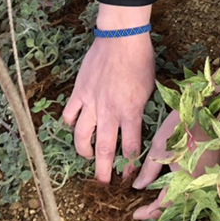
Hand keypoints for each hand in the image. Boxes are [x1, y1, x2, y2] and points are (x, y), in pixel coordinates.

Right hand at [62, 12, 154, 183]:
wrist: (121, 37)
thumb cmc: (141, 60)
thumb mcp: (150, 88)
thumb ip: (141, 109)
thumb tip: (139, 123)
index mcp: (130, 112)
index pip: (130, 147)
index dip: (129, 164)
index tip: (129, 173)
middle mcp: (109, 112)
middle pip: (103, 149)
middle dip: (102, 170)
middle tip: (102, 183)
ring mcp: (91, 102)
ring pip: (81, 136)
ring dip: (83, 150)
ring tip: (87, 155)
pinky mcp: (79, 92)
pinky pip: (69, 114)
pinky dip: (69, 123)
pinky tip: (74, 126)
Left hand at [132, 109, 219, 220]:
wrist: (205, 109)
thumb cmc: (178, 128)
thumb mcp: (158, 149)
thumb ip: (148, 172)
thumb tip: (138, 186)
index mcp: (184, 182)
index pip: (163, 206)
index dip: (147, 211)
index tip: (135, 213)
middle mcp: (199, 184)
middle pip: (178, 205)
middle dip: (160, 209)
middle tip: (144, 207)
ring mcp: (210, 176)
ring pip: (188, 196)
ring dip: (173, 200)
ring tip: (156, 198)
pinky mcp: (215, 167)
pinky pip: (197, 185)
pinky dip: (184, 188)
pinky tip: (173, 183)